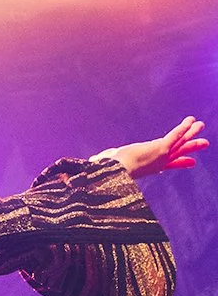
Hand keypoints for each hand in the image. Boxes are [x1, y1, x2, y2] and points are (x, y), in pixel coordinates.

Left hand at [92, 116, 207, 179]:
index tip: (191, 162)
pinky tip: (192, 120)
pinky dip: (184, 128)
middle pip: (179, 153)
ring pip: (180, 142)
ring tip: (201, 125)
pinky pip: (175, 136)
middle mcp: (158, 163)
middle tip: (204, 143)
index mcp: (149, 168)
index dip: (180, 162)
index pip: (169, 164)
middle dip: (191, 147)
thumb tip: (90, 159)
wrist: (114, 174)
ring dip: (191, 133)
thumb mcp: (108, 162)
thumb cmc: (108, 172)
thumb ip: (103, 159)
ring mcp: (161, 156)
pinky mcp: (161, 149)